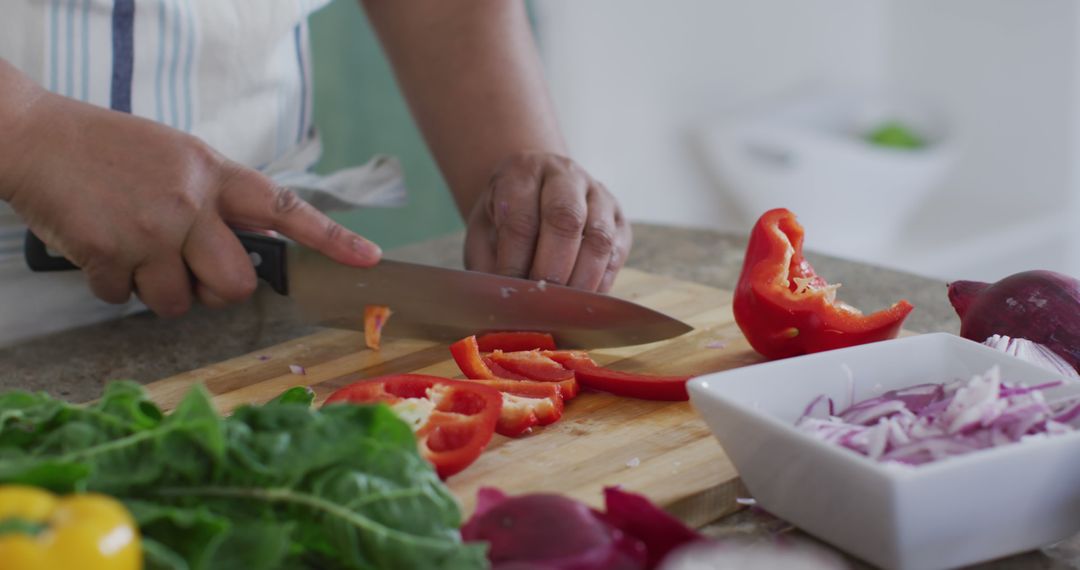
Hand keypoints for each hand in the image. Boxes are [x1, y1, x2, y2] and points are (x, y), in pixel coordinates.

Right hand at [0, 88, 380, 316]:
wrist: (36, 138)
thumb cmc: (111, 150)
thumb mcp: (180, 159)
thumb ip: (217, 200)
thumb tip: (247, 250)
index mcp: (215, 174)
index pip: (286, 210)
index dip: (332, 238)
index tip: (369, 259)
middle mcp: (191, 204)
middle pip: (235, 285)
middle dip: (216, 291)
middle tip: (190, 270)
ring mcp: (151, 230)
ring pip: (178, 304)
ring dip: (158, 291)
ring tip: (136, 250)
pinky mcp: (108, 253)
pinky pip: (124, 300)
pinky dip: (112, 284)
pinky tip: (102, 247)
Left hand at [463, 152, 631, 292]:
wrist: (534, 189)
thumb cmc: (504, 216)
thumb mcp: (483, 231)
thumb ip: (488, 262)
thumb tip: (503, 300)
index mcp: (523, 173)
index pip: (522, 219)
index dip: (516, 262)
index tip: (511, 293)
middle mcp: (565, 175)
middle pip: (566, 219)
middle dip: (553, 269)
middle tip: (541, 303)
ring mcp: (598, 194)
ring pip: (600, 236)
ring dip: (582, 279)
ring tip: (564, 308)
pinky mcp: (619, 218)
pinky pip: (617, 251)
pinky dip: (601, 281)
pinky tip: (583, 300)